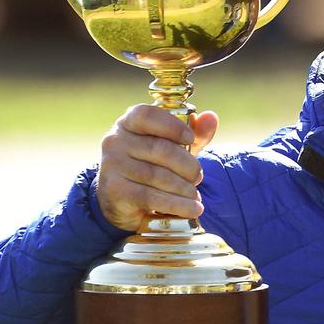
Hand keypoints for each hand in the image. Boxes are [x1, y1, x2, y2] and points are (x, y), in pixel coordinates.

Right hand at [96, 105, 217, 231]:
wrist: (122, 199)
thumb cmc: (152, 163)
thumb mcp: (175, 146)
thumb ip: (195, 132)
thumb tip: (211, 118)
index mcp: (128, 123)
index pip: (146, 115)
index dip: (172, 126)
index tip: (190, 139)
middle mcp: (115, 141)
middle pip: (159, 149)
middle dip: (187, 165)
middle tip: (198, 177)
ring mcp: (112, 166)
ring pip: (157, 175)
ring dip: (184, 188)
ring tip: (195, 195)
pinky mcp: (114, 191)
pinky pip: (151, 197)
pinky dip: (177, 204)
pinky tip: (193, 208)